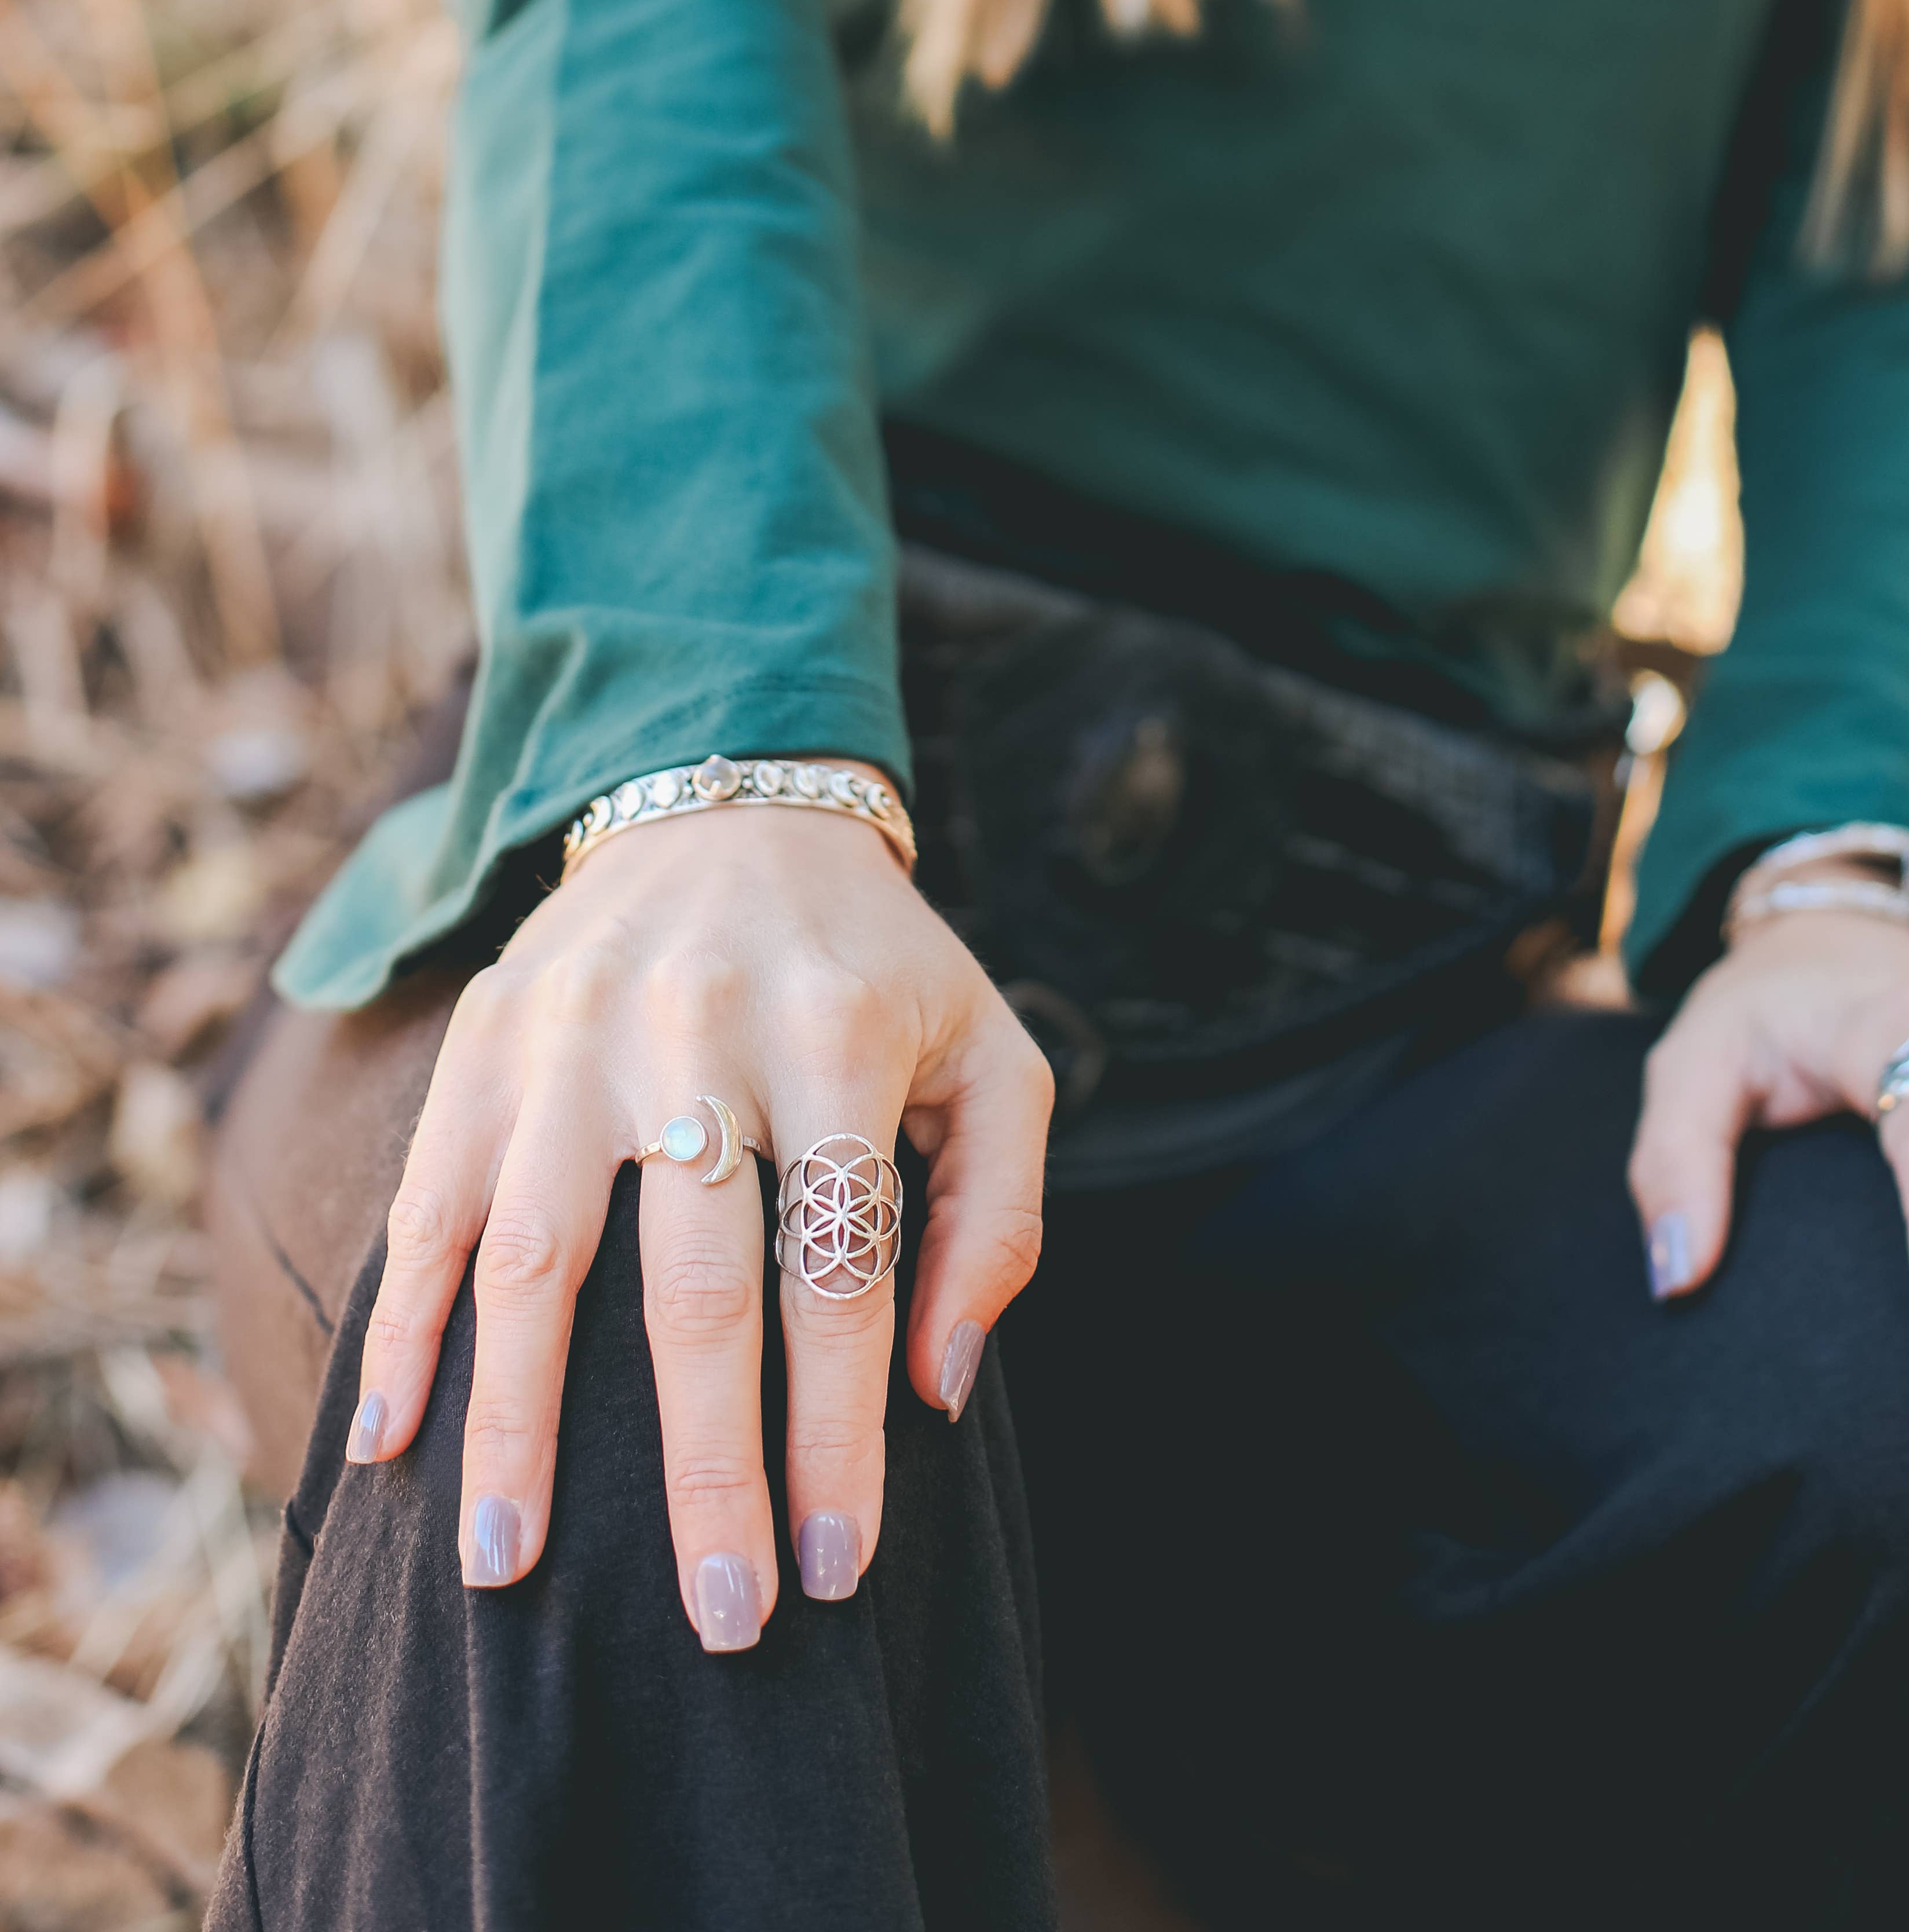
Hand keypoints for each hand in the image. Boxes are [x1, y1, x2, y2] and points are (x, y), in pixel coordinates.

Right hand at [342, 775, 1052, 1648]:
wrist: (734, 805)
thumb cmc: (882, 965)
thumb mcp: (991, 1058)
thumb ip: (998, 1220)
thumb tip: (936, 1391)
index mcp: (840, 1042)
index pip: (842, 1278)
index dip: (840, 1436)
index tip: (836, 1570)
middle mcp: (700, 1035)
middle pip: (695, 1293)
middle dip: (705, 1474)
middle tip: (717, 1621)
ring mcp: (575, 1036)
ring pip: (533, 1261)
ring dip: (516, 1430)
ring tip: (507, 1575)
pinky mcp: (489, 1038)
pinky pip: (430, 1200)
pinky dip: (408, 1326)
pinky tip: (392, 1443)